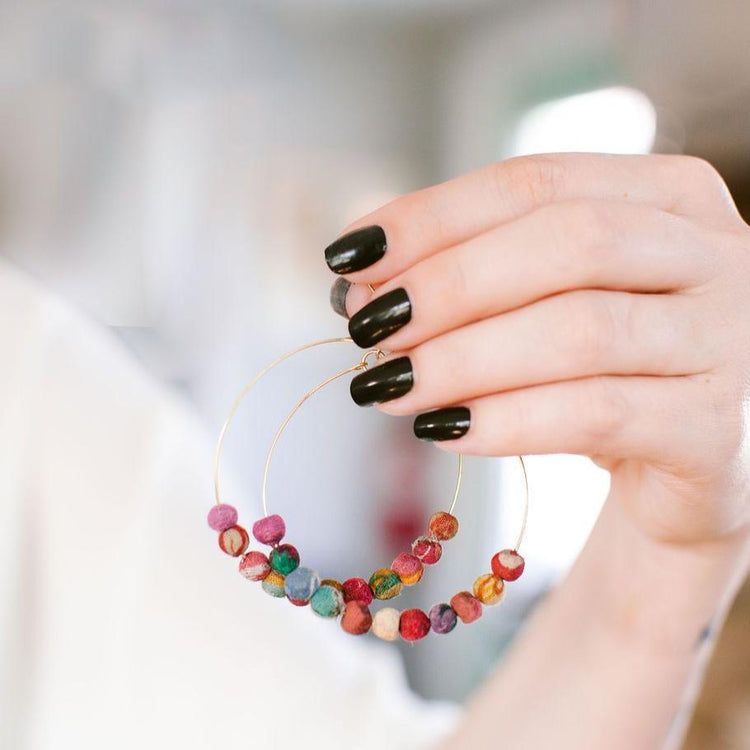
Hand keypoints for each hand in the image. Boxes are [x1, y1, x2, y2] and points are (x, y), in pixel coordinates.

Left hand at [325, 154, 749, 547]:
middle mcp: (716, 253)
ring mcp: (729, 339)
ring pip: (579, 331)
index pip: (537, 182)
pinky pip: (597, 414)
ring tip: (388, 385)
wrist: (685, 466)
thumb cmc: (604, 368)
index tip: (351, 258)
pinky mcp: (717, 428)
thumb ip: (473, 276)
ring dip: (462, 358)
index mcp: (668, 197)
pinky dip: (507, 421)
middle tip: (369, 327)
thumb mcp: (546, 302)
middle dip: (449, 284)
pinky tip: (444, 430)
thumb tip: (363, 282)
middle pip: (567, 242)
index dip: (434, 217)